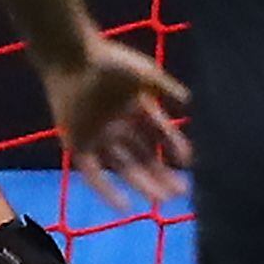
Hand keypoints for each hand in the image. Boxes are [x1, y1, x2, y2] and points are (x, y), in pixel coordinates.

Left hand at [39, 35, 191, 207]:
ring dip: (142, 183)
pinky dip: (107, 189)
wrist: (73, 58)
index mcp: (136, 108)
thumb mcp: (147, 75)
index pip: (159, 134)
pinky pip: (94, 173)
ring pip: (124, 167)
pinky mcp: (77, 145)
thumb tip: (190, 102)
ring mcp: (98, 136)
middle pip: (143, 156)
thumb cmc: (110, 63)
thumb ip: (168, 88)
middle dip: (161, 174)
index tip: (188, 162)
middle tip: (180, 191)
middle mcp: (119, 126)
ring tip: (161, 199)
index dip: (174, 148)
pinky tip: (124, 205)